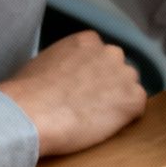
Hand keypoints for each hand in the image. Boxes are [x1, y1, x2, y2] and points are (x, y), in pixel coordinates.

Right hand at [0, 31, 145, 158]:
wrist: (32, 112)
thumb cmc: (28, 91)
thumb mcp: (46, 62)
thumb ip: (66, 62)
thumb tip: (67, 75)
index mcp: (88, 41)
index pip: (101, 56)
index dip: (95, 75)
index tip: (84, 88)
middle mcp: (110, 52)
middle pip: (119, 70)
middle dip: (110, 86)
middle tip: (91, 104)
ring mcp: (124, 75)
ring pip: (130, 89)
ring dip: (119, 101)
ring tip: (96, 118)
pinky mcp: (133, 99)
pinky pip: (136, 109)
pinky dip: (125, 119)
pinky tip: (104, 125)